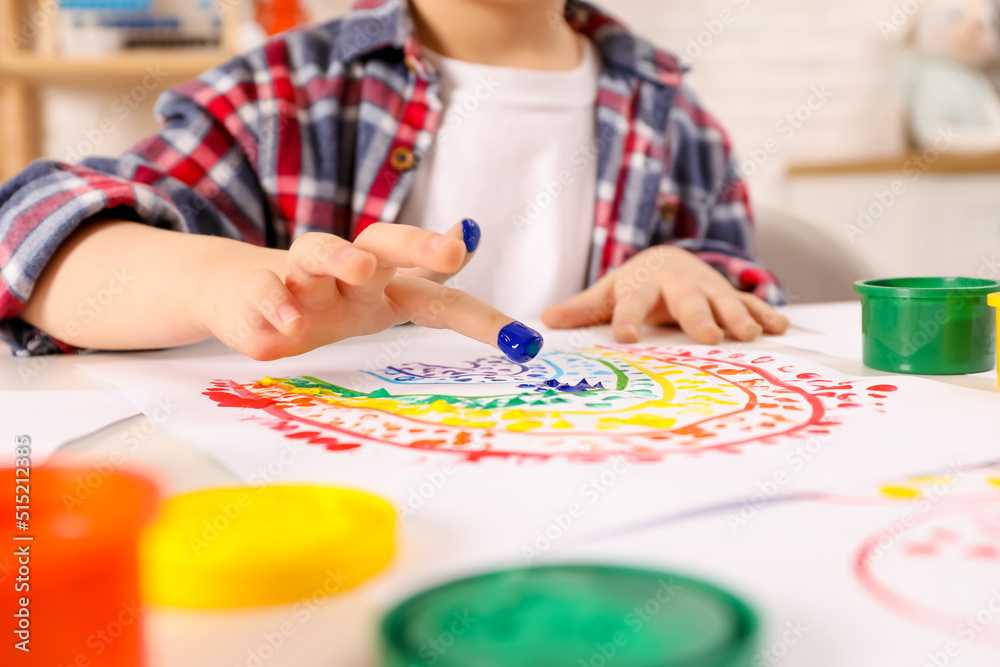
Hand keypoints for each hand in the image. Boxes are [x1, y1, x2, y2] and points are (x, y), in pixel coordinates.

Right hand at [197, 220, 541, 360]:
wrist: (243, 293)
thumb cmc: (329, 298)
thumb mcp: (383, 299)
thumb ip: (431, 288)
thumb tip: (474, 241)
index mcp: (388, 284)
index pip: (440, 294)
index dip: (480, 317)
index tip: (522, 341)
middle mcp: (350, 271)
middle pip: (385, 243)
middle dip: (420, 245)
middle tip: (453, 252)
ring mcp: (302, 277)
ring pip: (320, 253)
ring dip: (343, 257)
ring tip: (361, 268)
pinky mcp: (257, 291)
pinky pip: (267, 291)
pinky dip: (276, 303)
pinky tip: (288, 324)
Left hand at [542, 245, 788, 343]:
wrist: (668, 258)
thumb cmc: (634, 285)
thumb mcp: (607, 293)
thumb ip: (581, 309)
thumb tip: (545, 320)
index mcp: (641, 285)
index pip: (631, 303)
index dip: (628, 319)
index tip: (626, 337)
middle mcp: (677, 286)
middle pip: (687, 302)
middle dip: (698, 317)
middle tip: (709, 337)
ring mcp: (707, 289)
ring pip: (724, 302)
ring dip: (739, 317)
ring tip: (750, 335)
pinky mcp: (729, 295)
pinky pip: (749, 303)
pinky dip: (764, 314)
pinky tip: (779, 329)